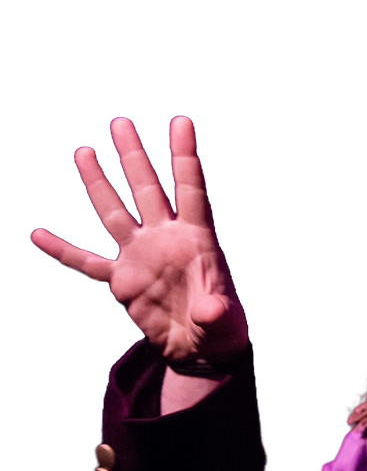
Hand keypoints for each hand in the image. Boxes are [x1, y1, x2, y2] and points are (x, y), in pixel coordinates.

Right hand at [30, 117, 246, 364]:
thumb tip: (208, 311)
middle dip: (133, 156)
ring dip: (99, 184)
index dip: (184, 156)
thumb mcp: (224, 321)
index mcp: (196, 239)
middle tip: (120, 122)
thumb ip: (217, 312)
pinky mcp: (122, 281)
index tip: (181, 121)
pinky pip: (88, 263)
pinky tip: (38, 234)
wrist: (200, 349)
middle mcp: (165, 239)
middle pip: (147, 189)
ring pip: (114, 213)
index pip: (189, 189)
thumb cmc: (221, 329)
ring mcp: (141, 256)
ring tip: (84, 151)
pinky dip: (64, 251)